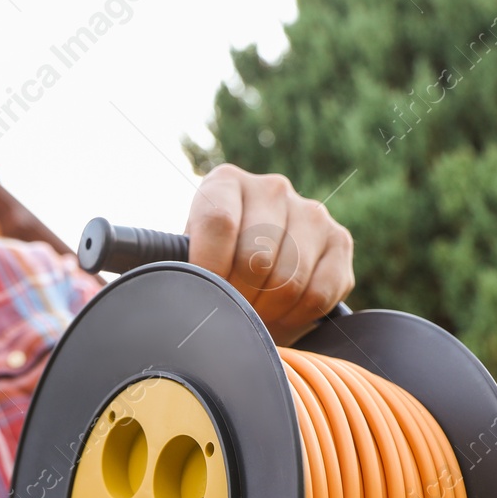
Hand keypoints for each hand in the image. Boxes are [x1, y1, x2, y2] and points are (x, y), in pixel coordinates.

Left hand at [185, 163, 355, 344]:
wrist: (257, 276)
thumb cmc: (214, 267)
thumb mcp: (188, 258)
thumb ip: (177, 263)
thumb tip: (156, 288)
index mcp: (225, 182)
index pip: (219, 224)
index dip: (210, 272)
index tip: (205, 296)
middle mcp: (272, 187)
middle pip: (255, 258)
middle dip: (240, 298)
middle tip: (233, 310)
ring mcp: (311, 211)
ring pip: (289, 280)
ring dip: (268, 310)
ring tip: (256, 313)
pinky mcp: (340, 239)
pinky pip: (319, 293)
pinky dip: (298, 315)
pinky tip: (283, 311)